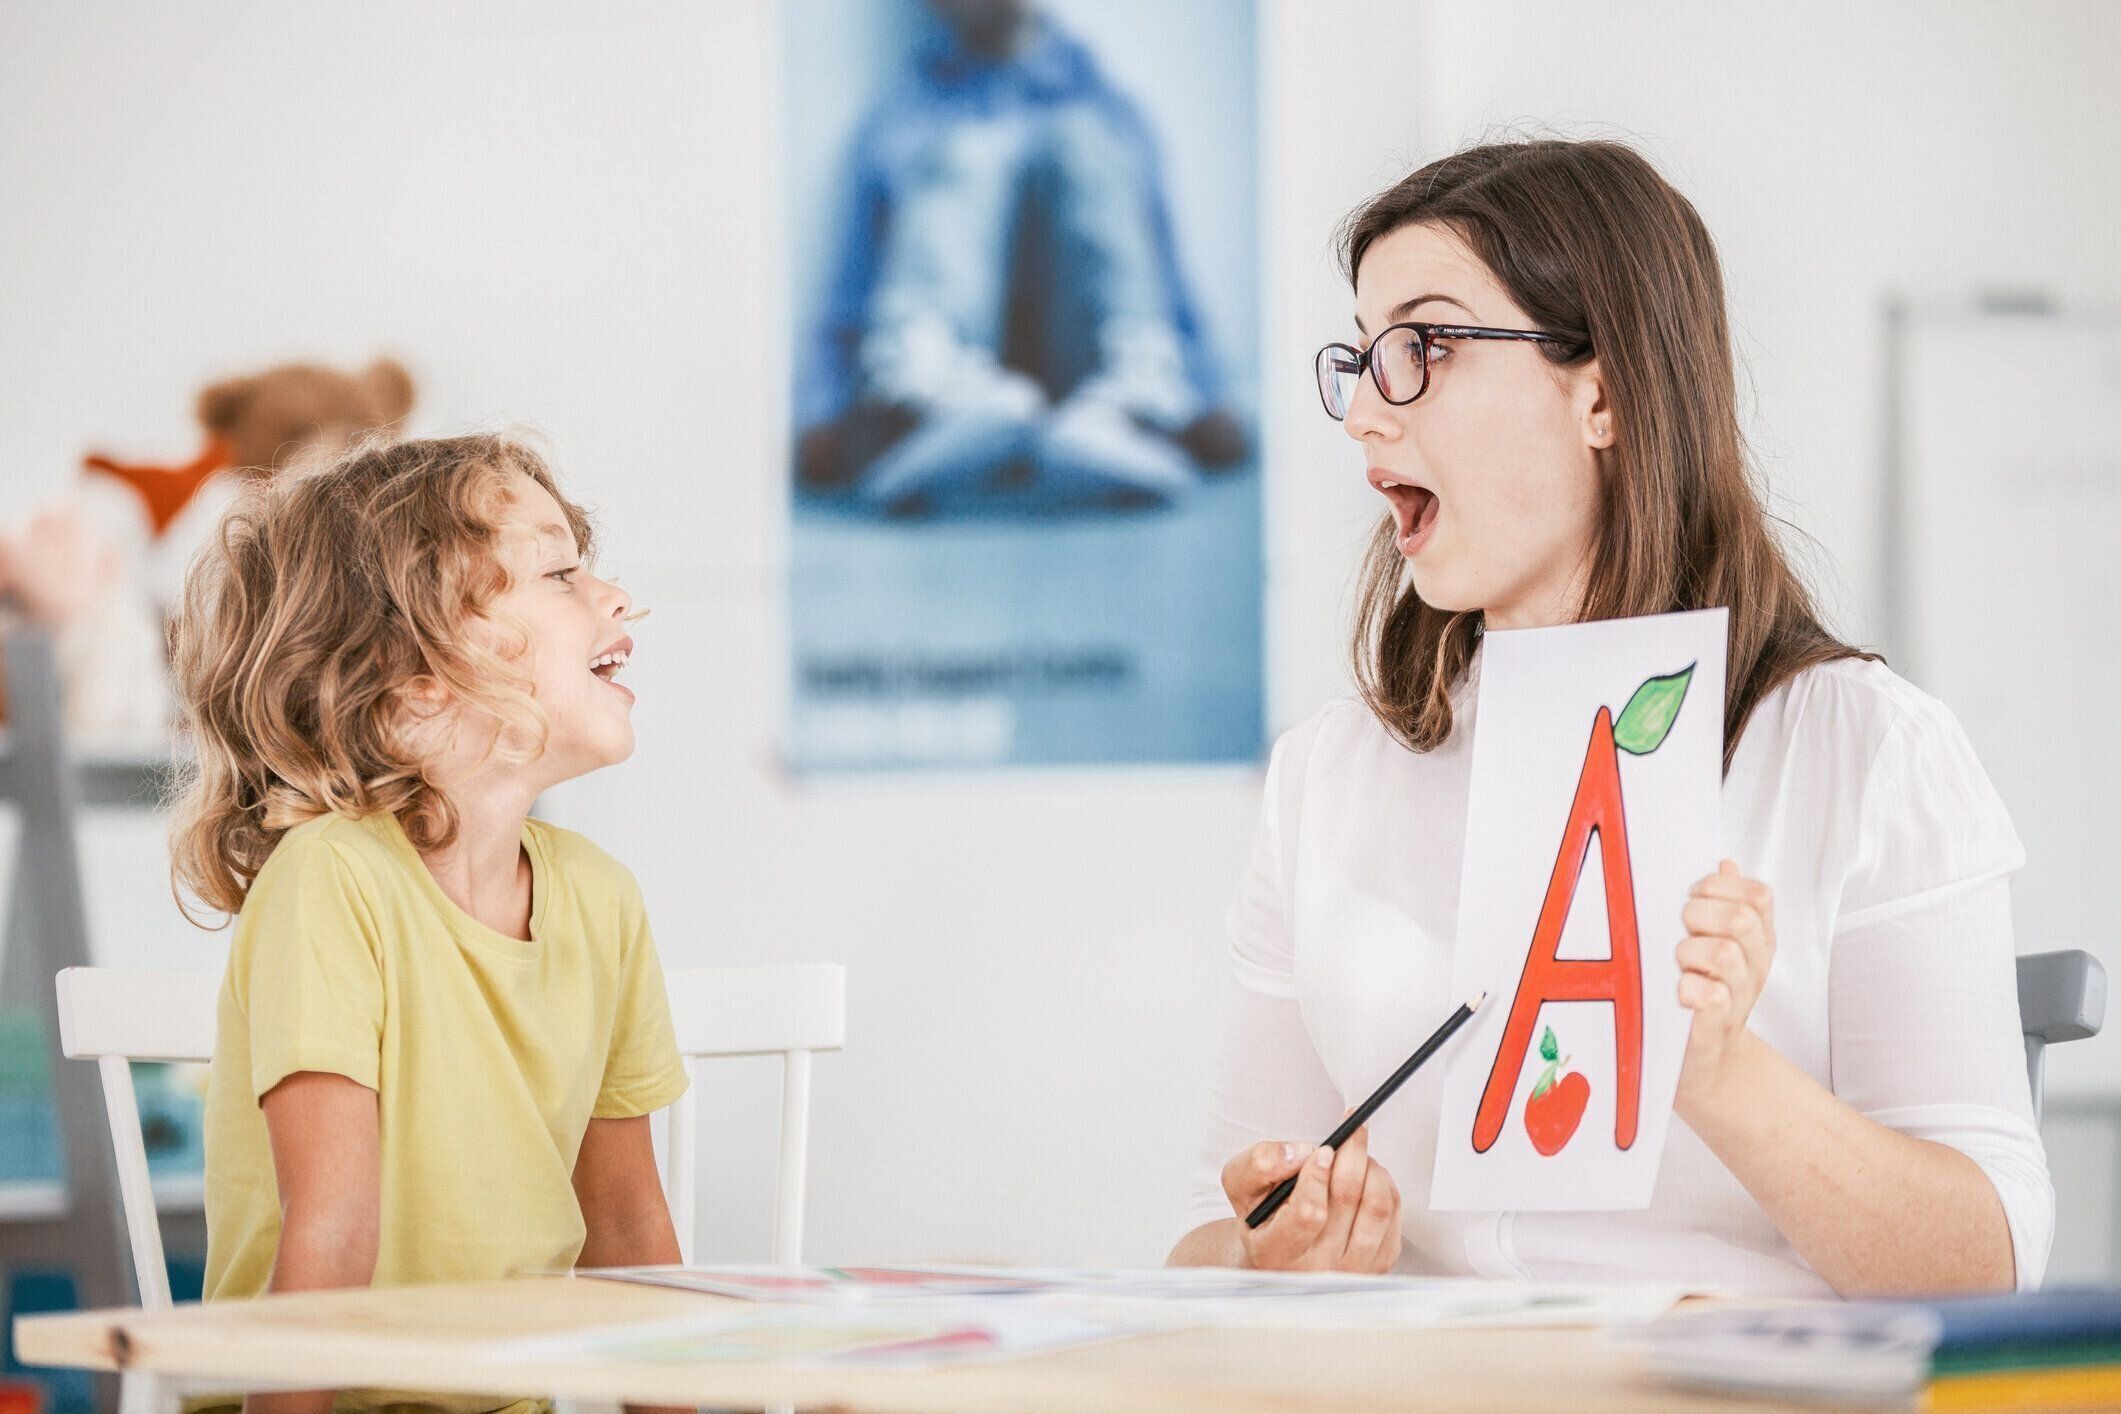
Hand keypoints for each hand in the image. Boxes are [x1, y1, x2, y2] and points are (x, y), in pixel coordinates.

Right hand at [1220, 1122, 1400, 1272]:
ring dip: (1370, 1167)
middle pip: (1348, 1200)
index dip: (1317, 1175)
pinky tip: (1367, 1176)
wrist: (1282, 1253)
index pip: (1307, 1213)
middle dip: (1351, 1154)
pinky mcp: (1379, 1263)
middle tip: (1349, 1133)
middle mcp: (1316, 1269)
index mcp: (1275, 1252)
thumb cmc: (1263, 1216)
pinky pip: (1392, 1213)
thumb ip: (1259, 1163)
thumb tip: (1300, 1154)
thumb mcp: (1242, 1184)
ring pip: (1377, 1205)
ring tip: (1356, 1154)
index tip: (1322, 1151)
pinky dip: (1383, 1183)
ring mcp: (1351, 1269)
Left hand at [1675, 858, 1774, 1108]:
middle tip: (1683, 933)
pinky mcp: (1710, 1029)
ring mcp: (1736, 1000)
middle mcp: (1753, 968)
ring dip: (1689, 954)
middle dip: (1701, 916)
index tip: (1695, 897)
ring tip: (1678, 966)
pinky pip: (1709, 998)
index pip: (1758, 896)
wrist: (1707, 1065)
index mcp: (1757, 943)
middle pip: (1741, 920)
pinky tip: (1678, 992)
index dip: (1722, 887)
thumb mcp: (1721, 945)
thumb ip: (1725, 903)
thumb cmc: (1707, 996)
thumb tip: (1726, 863)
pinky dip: (1690, 990)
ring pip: (1723, 954)